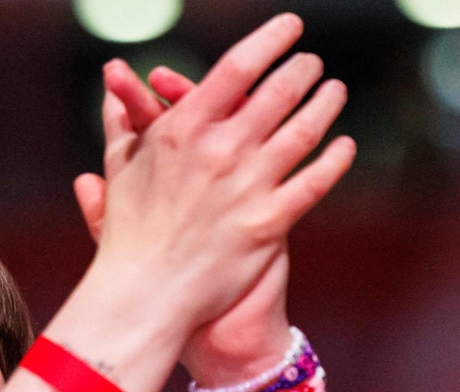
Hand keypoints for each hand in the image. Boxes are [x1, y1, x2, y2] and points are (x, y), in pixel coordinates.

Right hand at [75, 14, 354, 346]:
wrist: (145, 294)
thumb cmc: (129, 231)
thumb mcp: (121, 166)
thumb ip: (123, 120)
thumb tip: (113, 85)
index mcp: (183, 129)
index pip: (237, 68)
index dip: (270, 41)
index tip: (289, 29)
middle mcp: (220, 151)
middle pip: (277, 93)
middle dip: (301, 70)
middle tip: (312, 62)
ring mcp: (248, 186)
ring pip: (303, 131)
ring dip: (325, 104)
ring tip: (335, 90)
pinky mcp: (269, 223)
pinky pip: (314, 182)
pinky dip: (335, 160)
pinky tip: (346, 146)